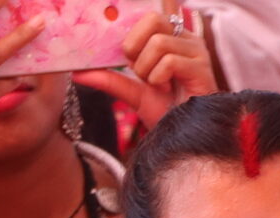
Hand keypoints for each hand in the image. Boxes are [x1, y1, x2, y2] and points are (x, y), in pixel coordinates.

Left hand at [75, 8, 216, 127]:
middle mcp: (188, 40)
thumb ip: (108, 79)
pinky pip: (170, 61)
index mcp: (173, 38)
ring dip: (147, 69)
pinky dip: (159, 77)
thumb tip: (76, 73)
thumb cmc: (166, 113)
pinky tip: (166, 90)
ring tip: (157, 85)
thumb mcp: (132, 93)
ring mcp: (198, 53)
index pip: (148, 17)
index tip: (131, 61)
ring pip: (159, 42)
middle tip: (140, 71)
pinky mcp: (203, 69)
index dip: (131, 37)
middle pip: (154, 20)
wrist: (185, 137)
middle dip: (136, 47)